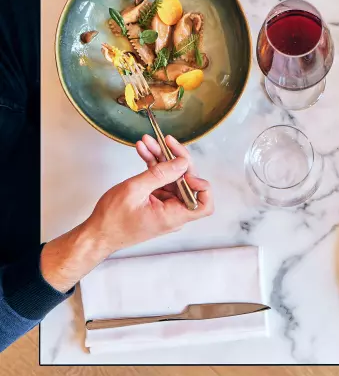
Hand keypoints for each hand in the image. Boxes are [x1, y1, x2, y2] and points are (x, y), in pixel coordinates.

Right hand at [41, 136, 213, 291]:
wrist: (96, 234)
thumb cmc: (111, 220)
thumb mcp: (134, 190)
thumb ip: (160, 174)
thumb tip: (183, 162)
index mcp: (173, 216)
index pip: (205, 203)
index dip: (200, 183)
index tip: (184, 167)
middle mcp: (174, 212)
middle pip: (187, 183)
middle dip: (175, 159)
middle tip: (165, 142)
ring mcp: (166, 206)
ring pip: (172, 178)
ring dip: (160, 158)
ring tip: (147, 142)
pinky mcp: (157, 201)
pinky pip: (161, 181)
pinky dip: (153, 166)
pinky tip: (144, 151)